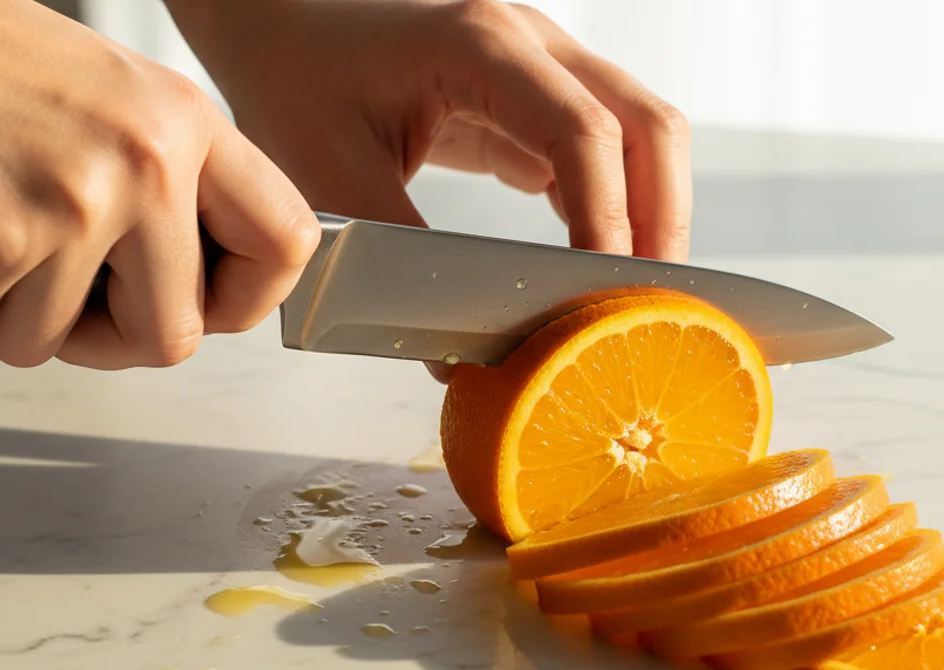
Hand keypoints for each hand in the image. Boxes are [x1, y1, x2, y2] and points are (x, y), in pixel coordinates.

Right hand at [0, 0, 318, 368]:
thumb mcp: (118, 101)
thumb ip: (176, 181)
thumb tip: (214, 277)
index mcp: (185, 123)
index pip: (286, 242)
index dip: (247, 298)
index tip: (208, 303)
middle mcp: (146, 162)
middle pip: (175, 335)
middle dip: (114, 335)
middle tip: (74, 295)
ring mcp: (76, 203)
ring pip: (65, 342)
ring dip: (22, 314)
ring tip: (0, 234)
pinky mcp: (2, 238)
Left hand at [168, 0, 691, 262]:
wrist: (282, 23)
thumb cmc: (294, 78)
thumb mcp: (330, 174)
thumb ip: (396, 263)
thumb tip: (456, 360)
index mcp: (479, 46)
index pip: (583, 133)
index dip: (608, 221)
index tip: (604, 297)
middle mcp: (531, 42)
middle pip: (648, 126)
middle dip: (661, 221)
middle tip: (653, 308)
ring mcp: (544, 62)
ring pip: (642, 134)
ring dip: (649, 216)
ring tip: (633, 298)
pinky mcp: (539, 93)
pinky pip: (606, 148)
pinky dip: (614, 208)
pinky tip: (594, 263)